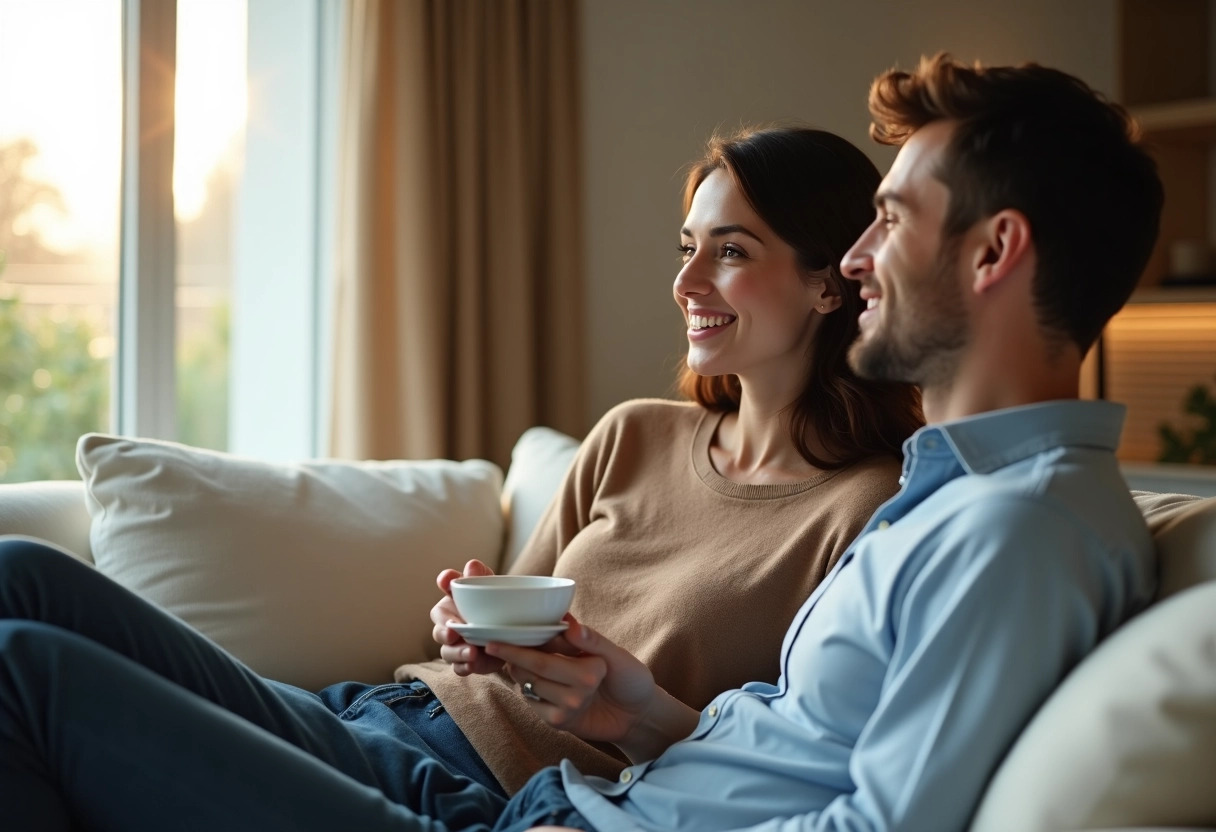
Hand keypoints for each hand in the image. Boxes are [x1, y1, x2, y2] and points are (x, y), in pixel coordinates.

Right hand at [430, 559, 501, 675]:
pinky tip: (472, 664)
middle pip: (439, 624)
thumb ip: (481, 576)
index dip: (444, 580)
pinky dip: (464, 666)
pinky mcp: (465, 661)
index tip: (446, 580)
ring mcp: (456, 643)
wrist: (511, 633)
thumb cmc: (494, 606)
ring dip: (457, 651)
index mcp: (456, 596)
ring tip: (471, 652)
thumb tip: (471, 566)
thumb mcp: (492, 588)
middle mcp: (450, 620)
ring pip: (447, 650)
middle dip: (444, 629)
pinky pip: (459, 667)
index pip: (445, 583)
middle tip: (453, 631)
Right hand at [487, 614, 696, 760]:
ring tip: (592, 688)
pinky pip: (545, 711)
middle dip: (542, 666)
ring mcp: (550, 693)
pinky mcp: (554, 717)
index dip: (519, 641)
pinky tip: (582, 706)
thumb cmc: (631, 678)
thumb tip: (569, 622)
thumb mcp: (618, 656)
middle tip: (569, 671)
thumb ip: (593, 640)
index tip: (495, 640)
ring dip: (565, 690)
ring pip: (537, 687)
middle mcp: (552, 668)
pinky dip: (562, 709)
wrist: (640, 715)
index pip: (536, 642)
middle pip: (532, 664)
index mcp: (564, 647)